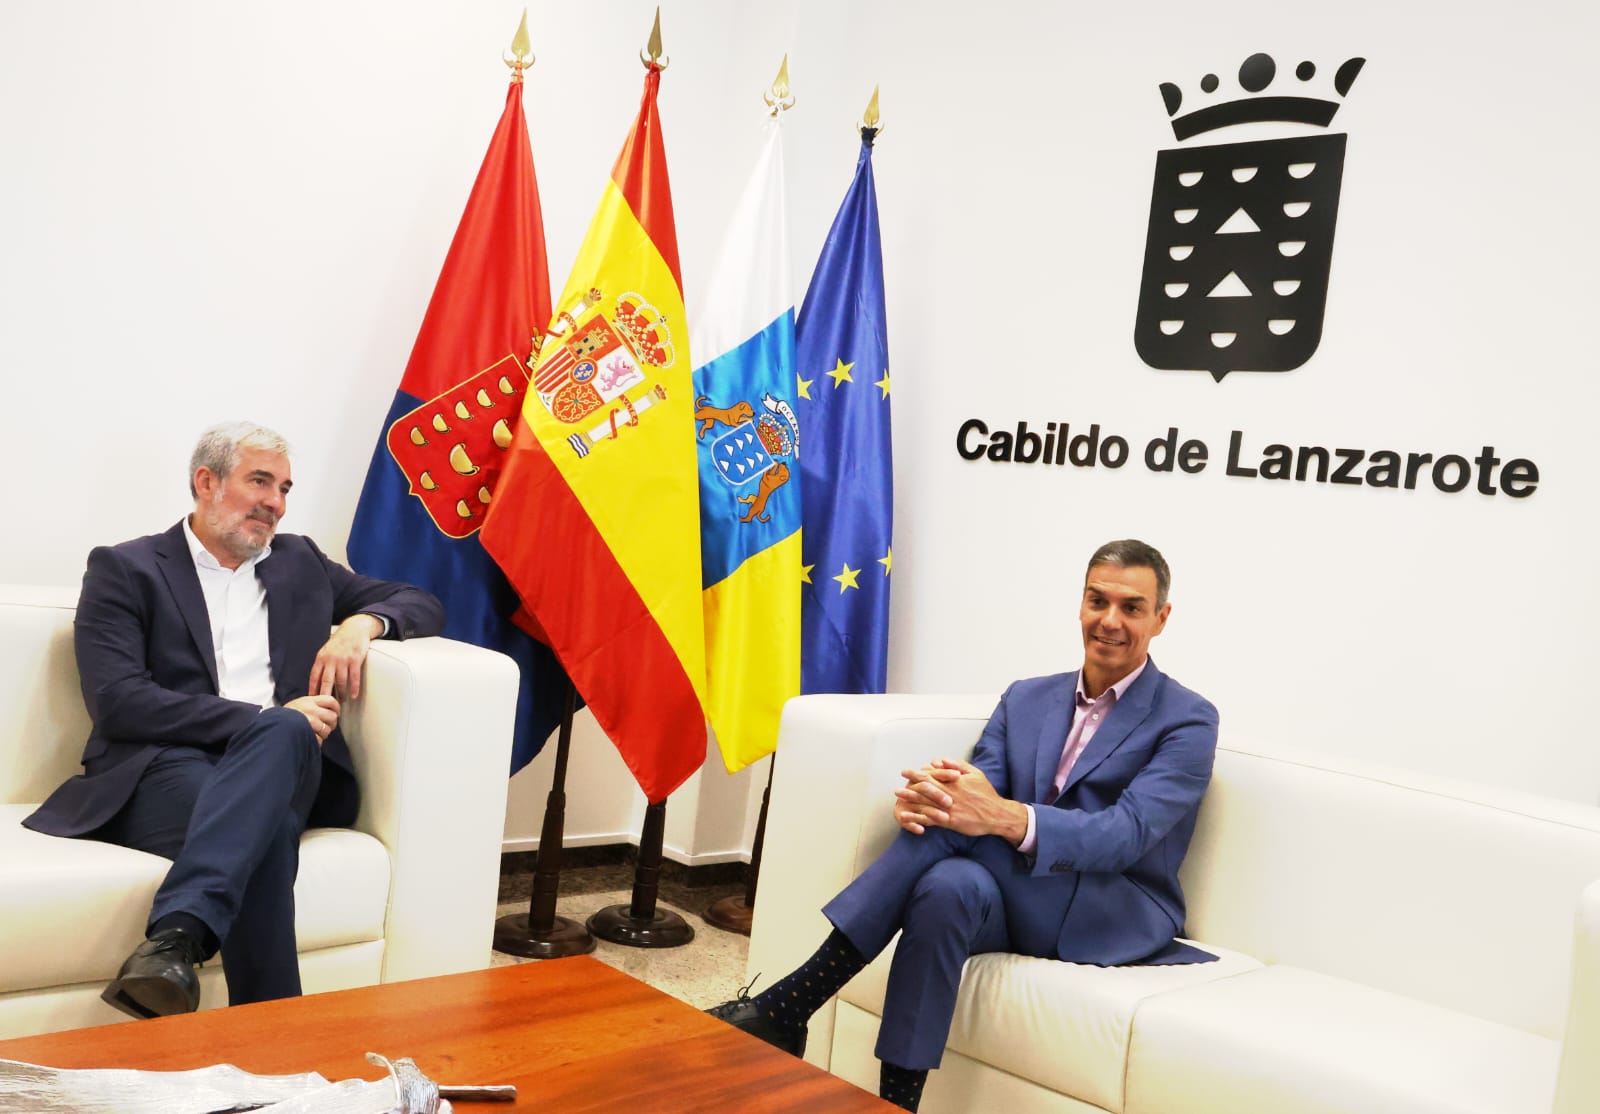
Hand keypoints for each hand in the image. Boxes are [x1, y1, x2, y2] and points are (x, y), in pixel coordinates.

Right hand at [285, 694, 340, 745]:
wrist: (272, 726)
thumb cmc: (285, 717)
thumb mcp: (298, 704)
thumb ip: (312, 704)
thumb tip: (329, 708)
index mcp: (309, 700)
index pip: (331, 700)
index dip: (336, 708)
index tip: (336, 713)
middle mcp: (311, 709)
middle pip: (332, 716)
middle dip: (331, 724)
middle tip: (326, 727)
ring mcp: (309, 721)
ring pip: (327, 730)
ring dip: (323, 734)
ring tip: (316, 734)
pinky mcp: (307, 733)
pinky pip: (320, 740)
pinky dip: (317, 742)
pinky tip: (310, 740)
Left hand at [309, 614, 383, 699]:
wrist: (354, 629)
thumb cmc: (339, 642)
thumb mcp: (326, 651)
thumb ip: (322, 665)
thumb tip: (317, 682)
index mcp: (321, 658)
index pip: (314, 677)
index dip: (313, 689)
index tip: (312, 700)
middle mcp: (330, 660)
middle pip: (326, 682)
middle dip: (325, 696)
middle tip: (326, 706)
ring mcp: (343, 660)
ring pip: (341, 681)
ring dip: (341, 693)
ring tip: (341, 701)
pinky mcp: (355, 660)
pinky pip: (354, 677)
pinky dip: (354, 688)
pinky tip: (353, 694)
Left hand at [897, 758, 1028, 842]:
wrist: (997, 814)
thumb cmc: (986, 793)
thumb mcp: (975, 773)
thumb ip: (957, 765)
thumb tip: (941, 761)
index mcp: (954, 781)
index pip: (931, 775)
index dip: (916, 773)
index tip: (906, 772)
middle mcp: (949, 794)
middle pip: (925, 788)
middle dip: (909, 785)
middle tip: (897, 786)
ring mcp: (948, 808)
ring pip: (925, 802)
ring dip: (910, 799)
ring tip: (898, 797)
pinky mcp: (950, 821)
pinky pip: (930, 819)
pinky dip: (917, 818)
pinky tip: (907, 817)